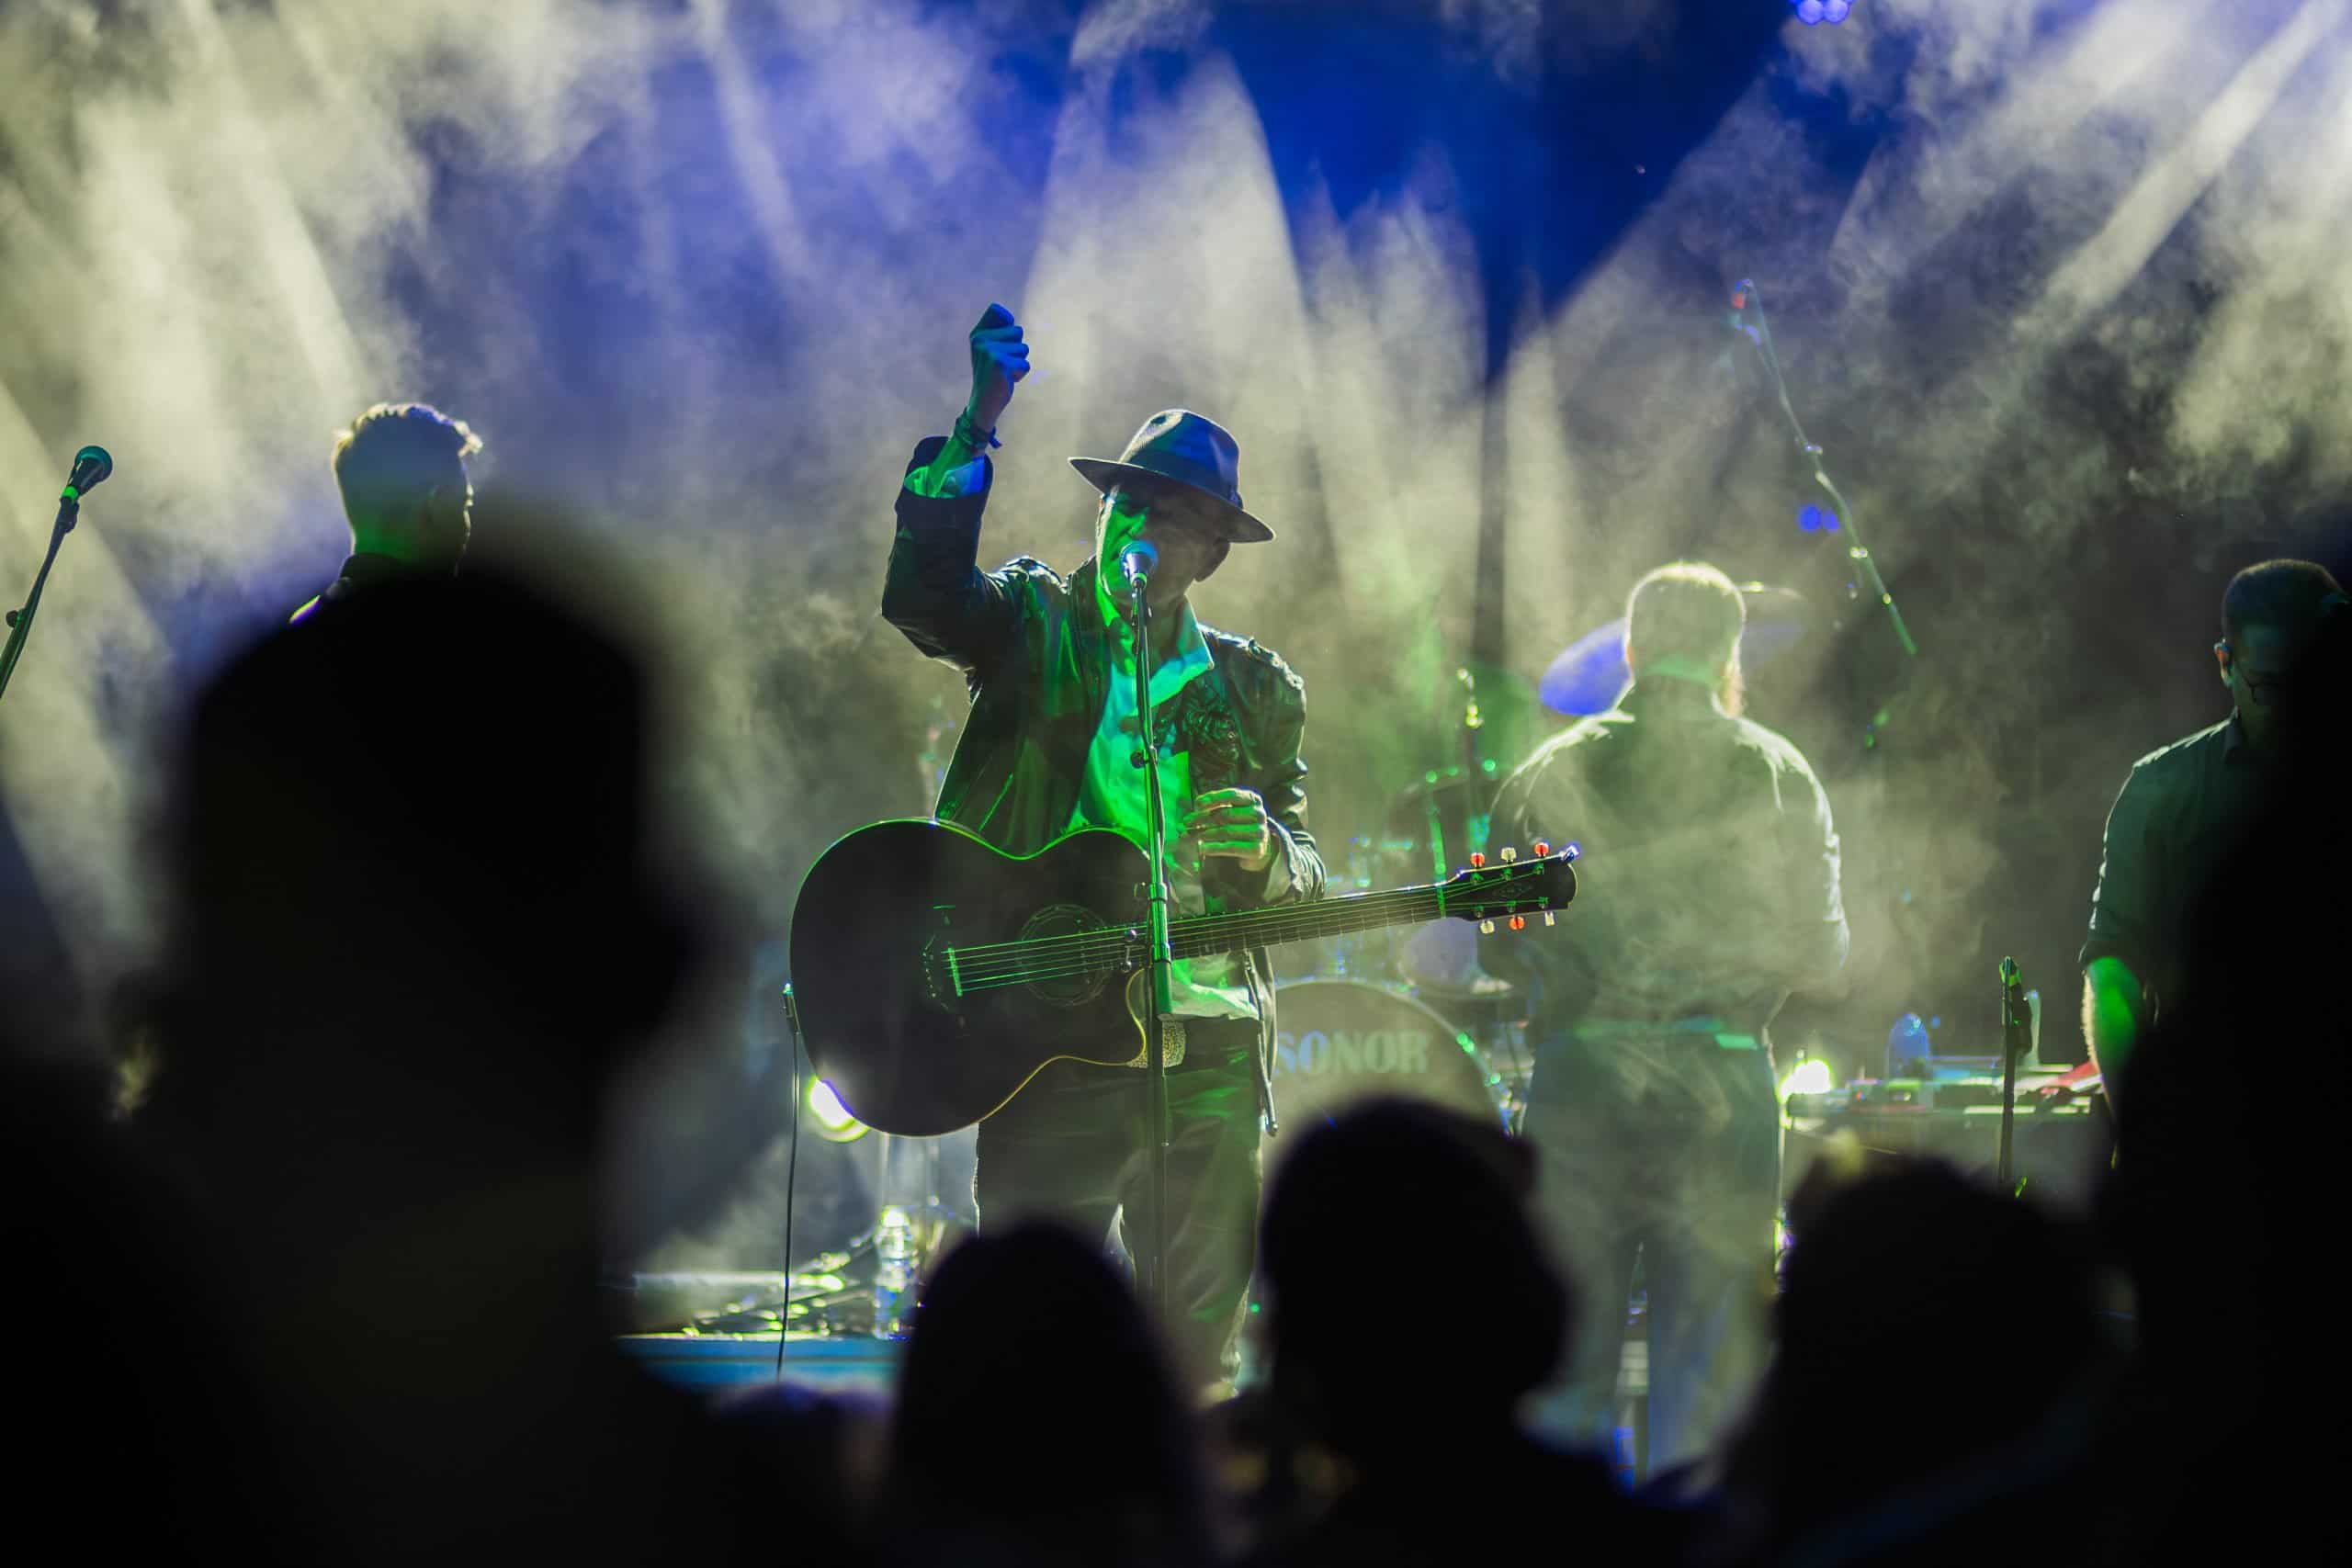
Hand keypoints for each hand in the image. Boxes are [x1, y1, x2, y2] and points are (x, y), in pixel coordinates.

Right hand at [965, 302, 1028, 432]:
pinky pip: (1025, 364)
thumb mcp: (990, 350)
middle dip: (1016, 349)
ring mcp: (989, 350)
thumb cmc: (993, 375)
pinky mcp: (1000, 363)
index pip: (999, 311)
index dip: (1007, 325)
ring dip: (1018, 362)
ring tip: (1004, 372)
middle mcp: (980, 339)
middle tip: (1002, 363)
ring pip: (1023, 348)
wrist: (983, 403)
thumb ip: (998, 332)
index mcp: (977, 333)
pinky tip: (1006, 380)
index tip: (999, 345)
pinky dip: (1020, 373)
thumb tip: (1008, 317)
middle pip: (1017, 331)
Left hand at [1186, 787, 1275, 873]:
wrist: (1258, 846)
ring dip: (1204, 833)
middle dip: (1202, 818)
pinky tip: (1202, 848)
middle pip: (1225, 814)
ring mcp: (1259, 832)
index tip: (1197, 804)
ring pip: (1226, 831)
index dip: (1213, 798)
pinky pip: (1231, 847)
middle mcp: (1259, 814)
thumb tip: (1195, 806)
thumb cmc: (1239, 824)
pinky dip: (1214, 848)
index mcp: (1253, 800)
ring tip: (1190, 836)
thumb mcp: (1230, 810)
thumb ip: (1214, 806)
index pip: (1232, 795)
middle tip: (1186, 822)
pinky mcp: (1257, 849)